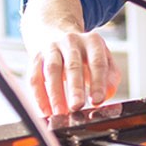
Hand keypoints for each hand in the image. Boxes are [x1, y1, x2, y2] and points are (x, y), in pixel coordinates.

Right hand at [21, 0, 121, 114]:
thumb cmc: (85, 54)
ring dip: (55, 93)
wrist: (56, 33)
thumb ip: (111, 77)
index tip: (98, 100)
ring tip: (59, 112)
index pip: (97, 62)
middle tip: (77, 106)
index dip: (98, 82)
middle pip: (73, 65)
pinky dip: (39, 95)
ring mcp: (52, 47)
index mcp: (92, 41)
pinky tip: (45, 110)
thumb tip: (107, 94)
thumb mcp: (104, 59)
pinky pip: (35, 77)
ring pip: (52, 70)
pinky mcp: (36, 57)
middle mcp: (71, 41)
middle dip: (75, 88)